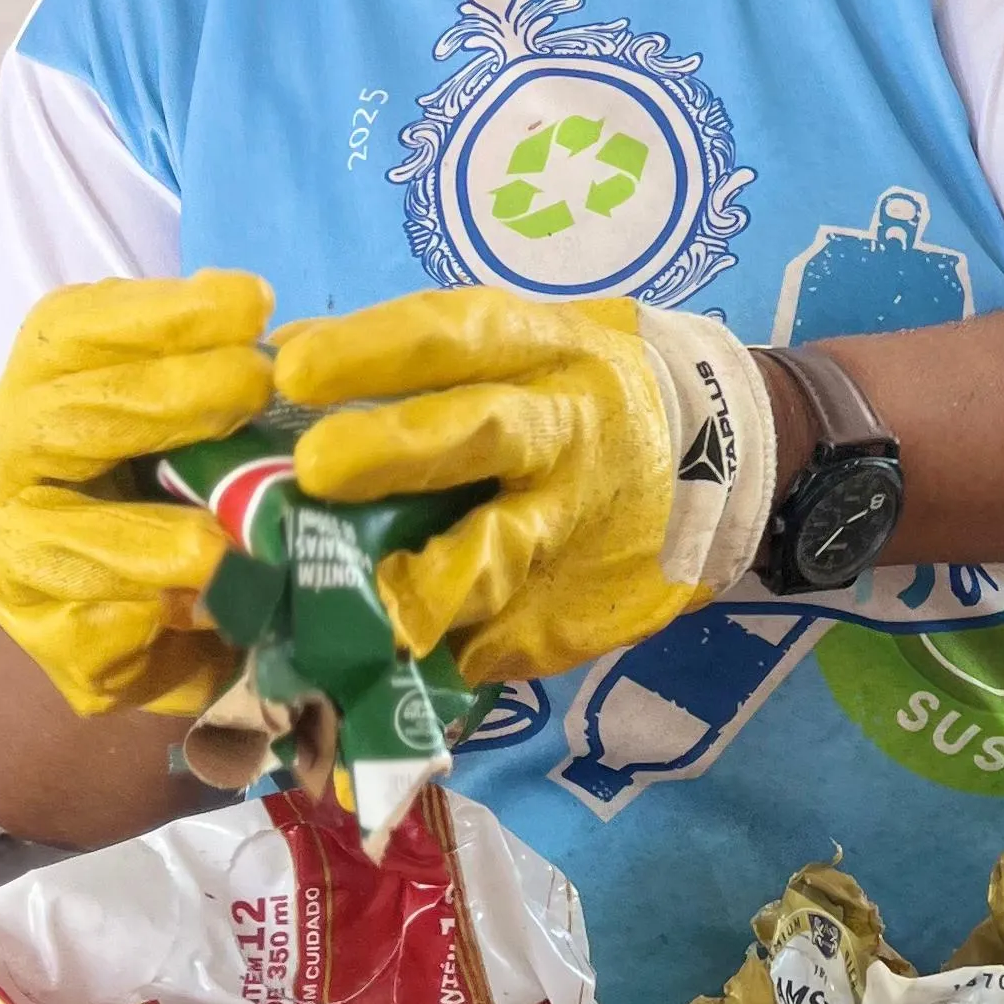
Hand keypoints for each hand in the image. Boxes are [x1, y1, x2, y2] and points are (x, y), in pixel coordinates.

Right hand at [0, 273, 274, 717]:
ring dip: (150, 537)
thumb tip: (264, 315)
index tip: (249, 303)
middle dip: (164, 397)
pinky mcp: (43, 637)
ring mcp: (13, 552)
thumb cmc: (174, 486)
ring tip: (222, 542)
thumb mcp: (198, 414)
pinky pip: (91, 627)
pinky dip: (151, 621)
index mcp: (43, 384)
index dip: (159, 314)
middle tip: (254, 385)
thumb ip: (218, 368)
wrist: (140, 622)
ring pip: (63, 537)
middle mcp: (10, 458)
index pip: (74, 330)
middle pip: (63, 418)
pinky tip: (203, 614)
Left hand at [273, 287, 775, 686]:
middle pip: (479, 431)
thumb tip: (281, 359)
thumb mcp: (528, 341)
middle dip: (394, 450)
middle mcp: (563, 430)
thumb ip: (418, 356)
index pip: (452, 336)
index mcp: (542, 350)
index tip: (293, 367)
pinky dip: (436, 653)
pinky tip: (379, 667)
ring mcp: (574, 523)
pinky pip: (500, 637)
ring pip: (497, 552)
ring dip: (421, 582)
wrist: (723, 455)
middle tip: (311, 470)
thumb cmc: (585, 387)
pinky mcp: (578, 606)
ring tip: (352, 602)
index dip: (372, 350)